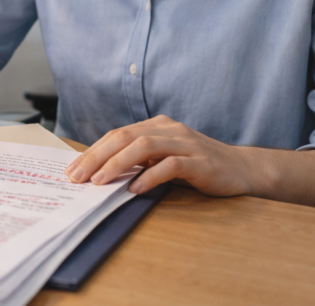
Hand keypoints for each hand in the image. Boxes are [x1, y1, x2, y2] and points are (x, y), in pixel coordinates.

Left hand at [64, 115, 255, 196]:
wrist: (242, 169)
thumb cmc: (198, 166)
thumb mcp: (164, 160)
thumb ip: (139, 162)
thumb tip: (101, 174)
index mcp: (157, 126)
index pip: (117, 134)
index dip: (93, 151)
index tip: (72, 170)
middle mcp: (169, 129)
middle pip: (125, 137)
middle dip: (97, 157)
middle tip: (77, 177)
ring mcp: (186, 143)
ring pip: (144, 146)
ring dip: (118, 164)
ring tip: (100, 182)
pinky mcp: (201, 161)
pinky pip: (171, 165)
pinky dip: (150, 176)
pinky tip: (135, 189)